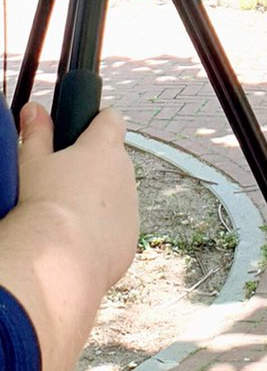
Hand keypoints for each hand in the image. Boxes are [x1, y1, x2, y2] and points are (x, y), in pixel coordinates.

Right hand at [18, 102, 137, 287]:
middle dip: (93, 165)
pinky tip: (76, 239)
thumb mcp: (30, 163)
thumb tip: (35, 110)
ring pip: (117, 194)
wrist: (60, 260)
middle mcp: (126, 173)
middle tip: (62, 180)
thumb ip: (37, 133)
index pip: (111, 118)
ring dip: (99, 199)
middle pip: (113, 159)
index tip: (82, 129)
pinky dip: (103, 229)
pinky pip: (118, 226)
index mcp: (103, 148)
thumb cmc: (42, 205)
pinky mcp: (131, 236)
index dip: (97, 120)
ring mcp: (132, 205)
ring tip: (65, 214)